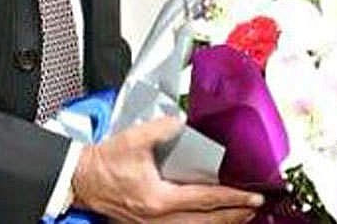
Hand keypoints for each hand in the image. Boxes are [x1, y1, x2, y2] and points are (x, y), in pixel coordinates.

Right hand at [71, 116, 264, 223]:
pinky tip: (210, 219)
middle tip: (255, 207)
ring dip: (220, 223)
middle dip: (234, 215)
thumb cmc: (104, 163)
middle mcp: (159, 217)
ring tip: (240, 215)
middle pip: (206, 222)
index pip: (205, 201)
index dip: (232, 198)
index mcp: (159, 199)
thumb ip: (163, 129)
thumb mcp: (135, 139)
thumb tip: (182, 122)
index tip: (252, 196)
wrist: (81, 179)